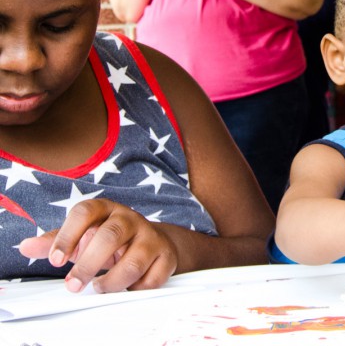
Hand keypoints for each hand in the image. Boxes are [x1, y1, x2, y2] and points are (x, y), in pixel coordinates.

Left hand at [18, 199, 177, 292]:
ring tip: (101, 288)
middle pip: (111, 235)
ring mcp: (150, 236)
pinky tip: (128, 287)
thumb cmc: (109, 240)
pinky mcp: (166, 255)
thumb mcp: (82, 236)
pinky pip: (151, 278)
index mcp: (107, 210)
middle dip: (89, 264)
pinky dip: (136, 289)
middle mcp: (130, 219)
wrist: (151, 241)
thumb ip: (54, 241)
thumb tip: (25, 247)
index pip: (87, 211)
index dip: (69, 234)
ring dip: (112, 282)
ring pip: (133, 261)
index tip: (55, 260)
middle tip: (73, 286)